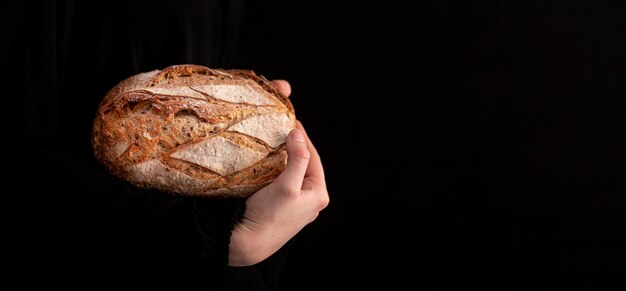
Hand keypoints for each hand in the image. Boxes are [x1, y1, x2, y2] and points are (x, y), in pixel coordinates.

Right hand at [228, 80, 329, 265]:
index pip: (313, 156)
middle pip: (305, 164)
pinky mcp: (284, 208)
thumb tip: (298, 134)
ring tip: (276, 140)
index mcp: (319, 194)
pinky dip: (279, 169)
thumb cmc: (268, 216)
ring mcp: (298, 205)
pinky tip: (269, 161)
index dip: (302, 136)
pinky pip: (285, 182)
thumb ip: (297, 159)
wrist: (247, 244)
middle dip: (295, 146)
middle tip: (283, 127)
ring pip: (294, 172)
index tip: (292, 119)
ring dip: (286, 157)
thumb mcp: (286, 185)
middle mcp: (312, 200)